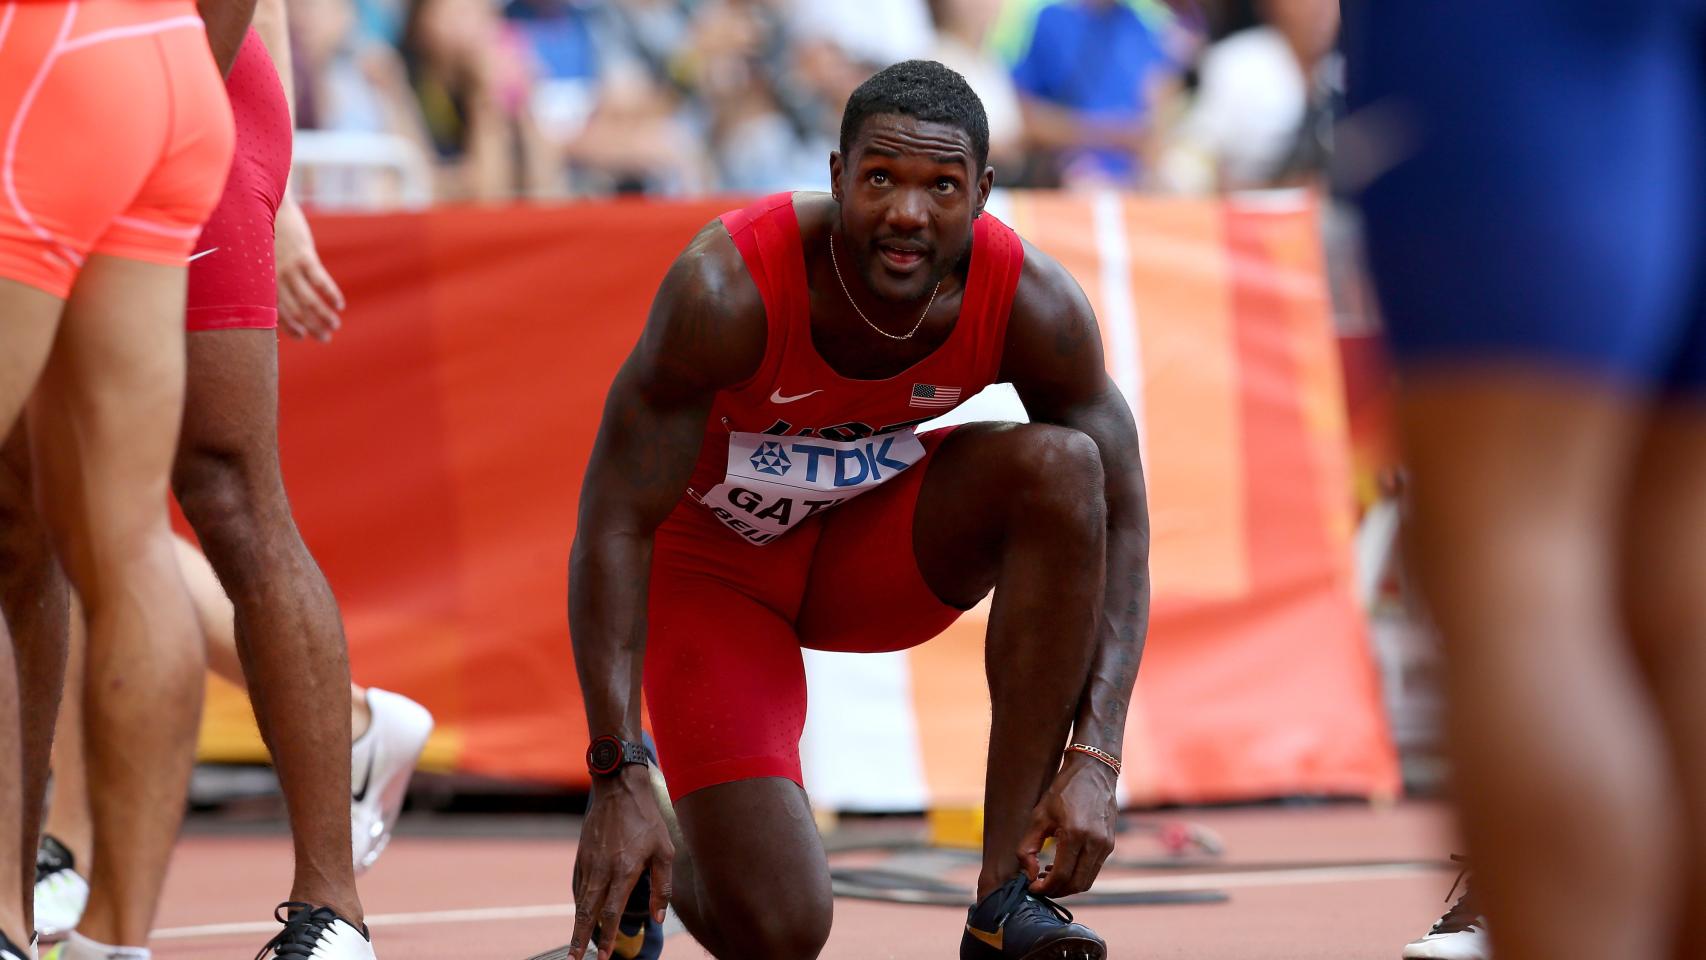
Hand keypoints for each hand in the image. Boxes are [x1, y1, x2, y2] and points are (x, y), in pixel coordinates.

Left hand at [274, 198, 344, 341]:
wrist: (267, 204)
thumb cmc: (264, 232)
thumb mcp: (262, 257)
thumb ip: (270, 276)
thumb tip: (282, 296)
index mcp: (264, 282)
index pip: (278, 313)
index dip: (292, 328)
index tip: (305, 336)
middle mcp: (275, 278)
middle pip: (296, 311)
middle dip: (312, 328)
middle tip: (326, 338)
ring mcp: (289, 267)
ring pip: (308, 300)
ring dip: (323, 316)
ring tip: (335, 325)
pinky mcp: (303, 256)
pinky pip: (319, 281)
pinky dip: (330, 295)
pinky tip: (339, 305)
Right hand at [569, 767, 673, 959]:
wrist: (619, 789)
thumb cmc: (646, 819)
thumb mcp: (664, 850)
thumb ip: (662, 886)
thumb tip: (659, 917)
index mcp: (623, 870)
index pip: (611, 912)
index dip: (607, 937)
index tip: (604, 956)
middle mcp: (601, 870)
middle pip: (587, 912)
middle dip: (580, 939)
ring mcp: (588, 863)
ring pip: (580, 900)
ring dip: (577, 924)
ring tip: (576, 945)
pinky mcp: (581, 855)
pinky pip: (578, 886)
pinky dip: (578, 903)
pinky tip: (581, 914)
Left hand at [1016, 753, 1118, 896]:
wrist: (1093, 771)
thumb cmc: (1063, 790)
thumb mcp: (1039, 816)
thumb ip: (1028, 847)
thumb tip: (1029, 875)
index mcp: (1075, 834)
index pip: (1061, 875)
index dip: (1044, 888)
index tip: (1031, 887)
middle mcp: (1095, 842)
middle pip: (1076, 884)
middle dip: (1056, 891)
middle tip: (1039, 886)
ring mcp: (1106, 845)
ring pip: (1087, 880)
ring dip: (1067, 885)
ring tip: (1048, 875)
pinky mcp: (1110, 844)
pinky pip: (1094, 869)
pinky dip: (1078, 874)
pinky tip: (1062, 865)